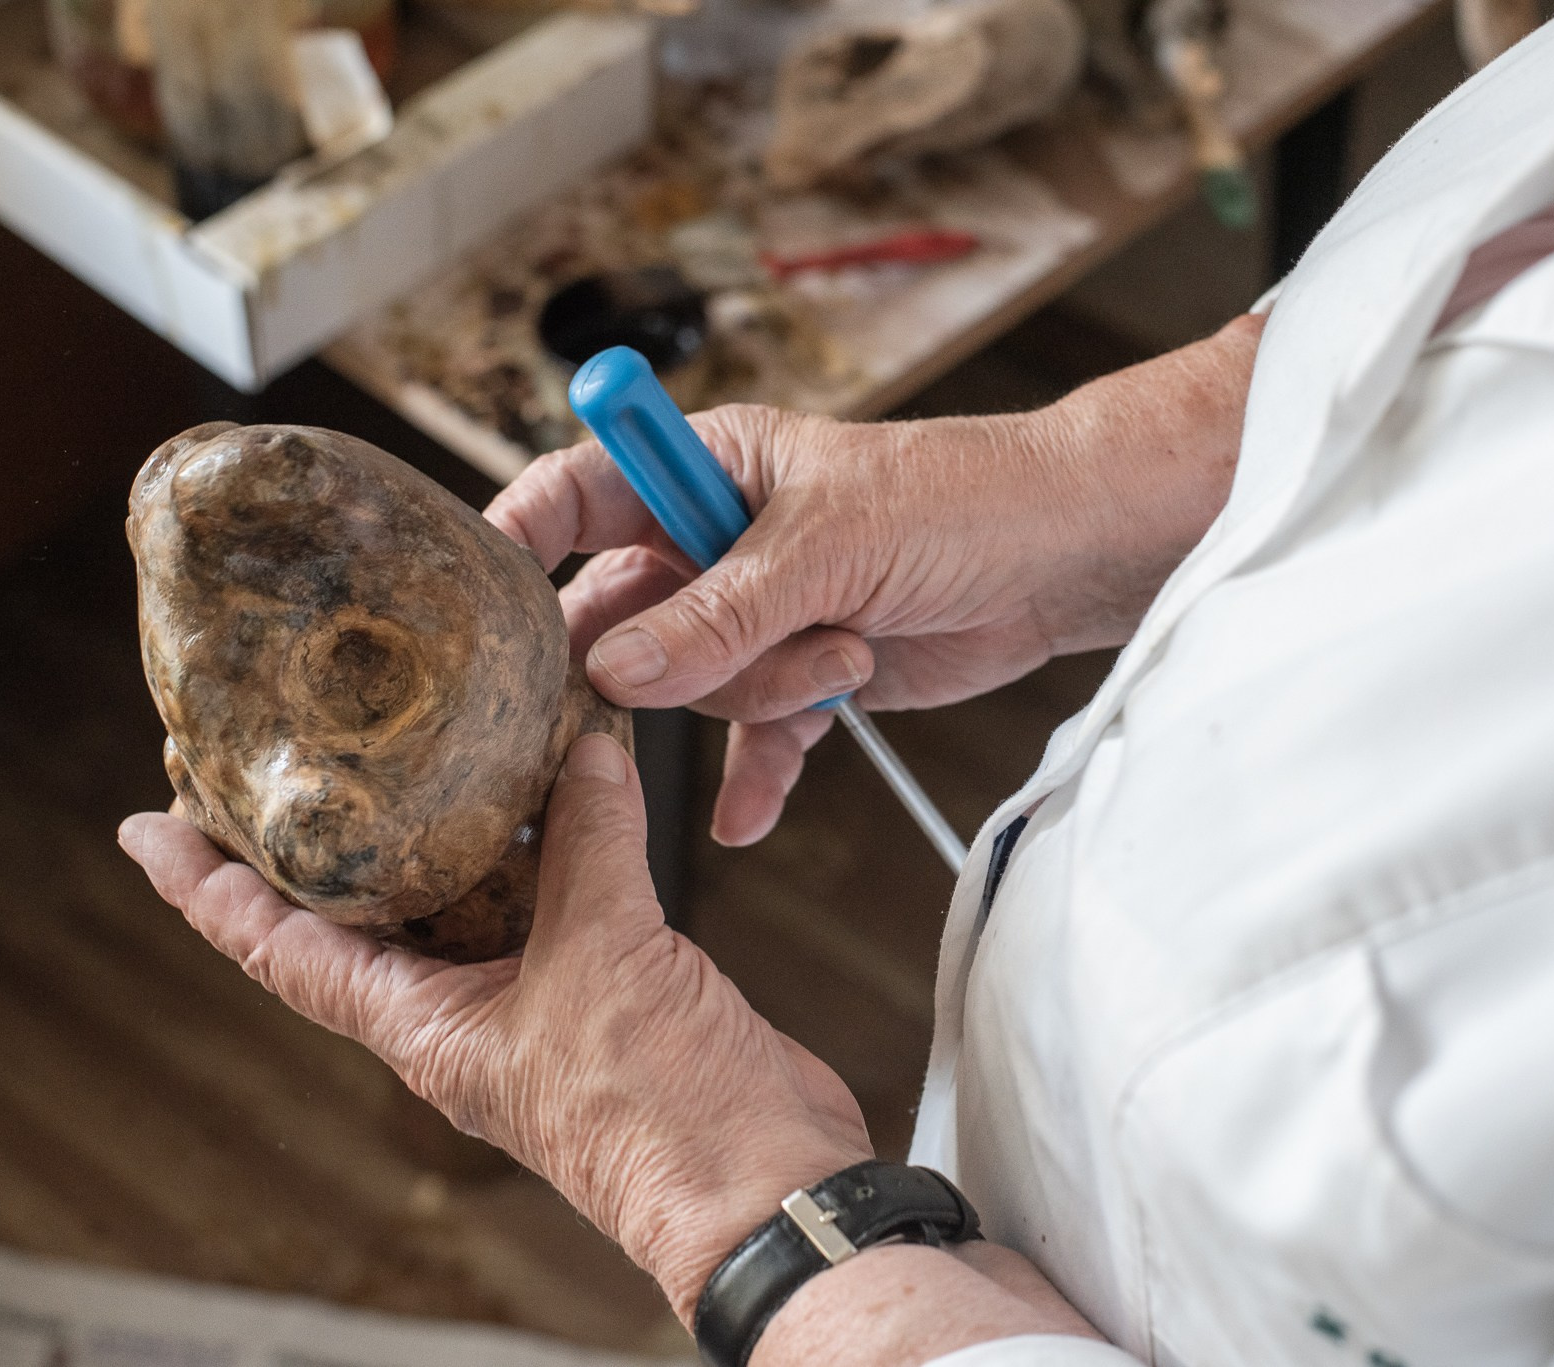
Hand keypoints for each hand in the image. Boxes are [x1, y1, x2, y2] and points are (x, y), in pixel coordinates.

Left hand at [118, 733, 869, 1318]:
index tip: (147, 827)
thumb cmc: (660, 1113)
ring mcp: (536, 1000)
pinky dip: (552, 835)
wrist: (761, 1180)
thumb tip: (582, 750)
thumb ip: (586, 842)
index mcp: (424, 1027)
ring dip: (446, 822)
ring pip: (466, 897)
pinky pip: (557, 895)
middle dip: (322, 837)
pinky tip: (569, 778)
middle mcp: (465, 1013)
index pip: (279, 948)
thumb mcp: (603, 956)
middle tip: (285, 750)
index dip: (207, 888)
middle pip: (364, 915)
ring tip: (426, 737)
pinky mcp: (607, 987)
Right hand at [486, 313, 1262, 845]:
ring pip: (691, 686)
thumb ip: (719, 613)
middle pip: (620, 616)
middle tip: (702, 670)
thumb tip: (610, 671)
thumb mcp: (832, 545)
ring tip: (842, 661)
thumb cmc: (965, 499)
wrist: (1072, 556)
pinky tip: (751, 814)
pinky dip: (757, 772)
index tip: (481, 612)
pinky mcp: (807, 678)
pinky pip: (750, 738)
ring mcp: (760, 614)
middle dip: (663, 657)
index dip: (519, 544)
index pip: (573, 493)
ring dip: (758, 695)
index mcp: (706, 465)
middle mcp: (717, 539)